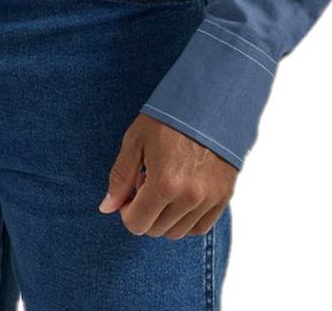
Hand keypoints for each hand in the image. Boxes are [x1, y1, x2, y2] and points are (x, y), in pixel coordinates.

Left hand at [98, 112, 236, 237]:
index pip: (137, 224)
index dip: (127, 210)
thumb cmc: (169, 116)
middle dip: (145, 210)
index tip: (130, 190)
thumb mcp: (136, 139)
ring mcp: (209, 199)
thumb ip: (120, 176)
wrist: (210, 100)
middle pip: (156, 229)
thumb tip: (107, 207)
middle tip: (147, 181)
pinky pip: (200, 227)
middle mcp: (189, 197)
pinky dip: (186, 219)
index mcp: (165, 183)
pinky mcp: (223, 196)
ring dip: (165, 215)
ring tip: (166, 183)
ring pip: (177, 232)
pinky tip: (181, 193)